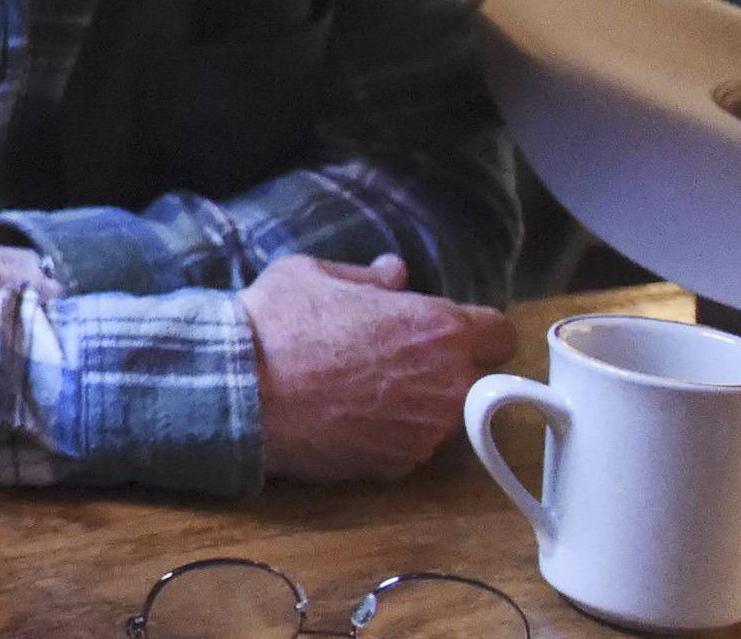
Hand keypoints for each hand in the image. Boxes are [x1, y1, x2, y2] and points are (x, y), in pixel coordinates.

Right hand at [242, 254, 517, 483]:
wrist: (239, 391)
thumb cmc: (277, 323)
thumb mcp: (314, 274)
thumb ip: (367, 277)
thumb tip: (395, 274)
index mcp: (438, 328)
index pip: (501, 334)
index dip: (478, 331)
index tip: (451, 332)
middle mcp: (447, 384)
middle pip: (477, 379)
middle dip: (449, 369)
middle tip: (399, 360)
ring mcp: (425, 431)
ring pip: (444, 416)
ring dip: (421, 404)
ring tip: (366, 390)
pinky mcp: (398, 466)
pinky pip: (412, 446)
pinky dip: (392, 435)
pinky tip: (350, 418)